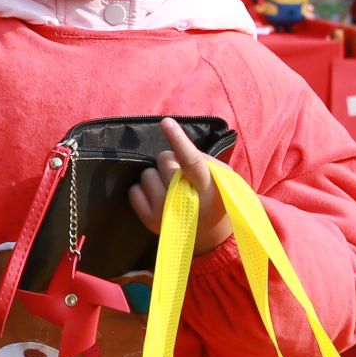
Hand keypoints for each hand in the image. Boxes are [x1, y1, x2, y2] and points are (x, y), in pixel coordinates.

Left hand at [129, 118, 230, 256]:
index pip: (191, 160)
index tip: (166, 122)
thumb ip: (203, 160)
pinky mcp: (150, 221)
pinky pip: (134, 191)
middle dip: (170, 161)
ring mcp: (165, 212)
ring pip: (147, 174)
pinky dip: (143, 189)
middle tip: (181, 175)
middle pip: (164, 160)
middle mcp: (184, 200)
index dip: (178, 139)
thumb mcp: (222, 176)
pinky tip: (159, 196)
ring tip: (171, 188)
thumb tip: (176, 146)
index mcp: (208, 187)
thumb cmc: (215, 197)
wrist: (210, 234)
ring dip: (157, 175)